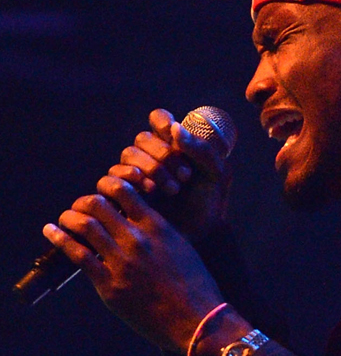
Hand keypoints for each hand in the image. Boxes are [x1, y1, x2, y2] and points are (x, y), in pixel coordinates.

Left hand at [42, 173, 224, 353]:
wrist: (199, 322)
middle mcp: (138, 239)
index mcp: (158, 228)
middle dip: (83, 203)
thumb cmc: (196, 288)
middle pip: (96, 203)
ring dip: (68, 218)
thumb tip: (139, 223)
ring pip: (83, 224)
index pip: (122, 189)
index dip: (106, 185)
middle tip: (79, 209)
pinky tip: (51, 231)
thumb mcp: (183, 249)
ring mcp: (122, 262)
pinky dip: (59, 238)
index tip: (102, 192)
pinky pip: (77, 254)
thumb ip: (160, 233)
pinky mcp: (110, 285)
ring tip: (64, 220)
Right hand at [107, 108, 232, 240]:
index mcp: (174, 145)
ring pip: (127, 155)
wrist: (200, 235)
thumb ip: (202, 150)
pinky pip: (110, 177)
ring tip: (173, 189)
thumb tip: (175, 128)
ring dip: (150, 168)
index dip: (162, 123)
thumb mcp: (216, 176)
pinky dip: (127, 178)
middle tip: (185, 176)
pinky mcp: (121, 193)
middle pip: (142, 139)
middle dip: (163, 155)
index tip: (174, 136)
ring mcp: (134, 173)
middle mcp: (151, 156)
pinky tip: (148, 190)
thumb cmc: (209, 204)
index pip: (158, 120)